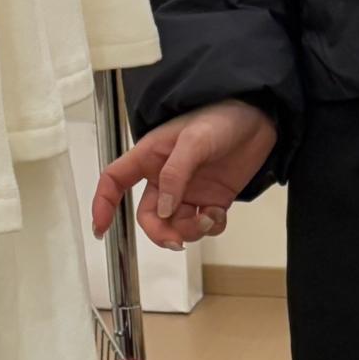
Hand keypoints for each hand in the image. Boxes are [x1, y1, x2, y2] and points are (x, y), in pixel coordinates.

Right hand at [92, 98, 277, 248]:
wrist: (258, 121)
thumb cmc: (220, 118)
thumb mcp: (193, 141)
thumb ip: (175, 175)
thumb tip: (164, 210)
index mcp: (150, 157)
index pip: (115, 181)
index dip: (103, 203)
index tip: (101, 228)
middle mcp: (164, 178)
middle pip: (149, 217)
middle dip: (161, 233)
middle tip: (177, 241)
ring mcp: (187, 192)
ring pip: (176, 227)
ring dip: (191, 232)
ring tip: (210, 218)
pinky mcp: (209, 201)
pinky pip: (202, 227)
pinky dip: (211, 228)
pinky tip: (219, 213)